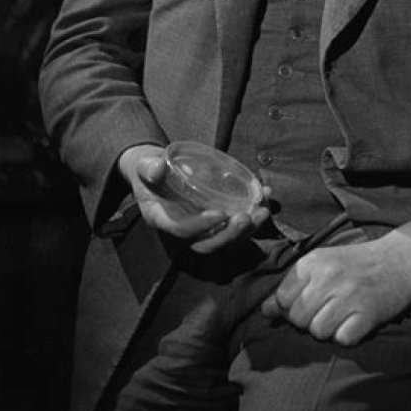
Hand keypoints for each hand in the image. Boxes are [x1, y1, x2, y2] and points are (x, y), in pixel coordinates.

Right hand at [118, 144, 270, 253]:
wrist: (157, 172)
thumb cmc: (150, 170)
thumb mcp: (144, 166)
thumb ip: (149, 167)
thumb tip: (158, 167)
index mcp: (162, 219)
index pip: (181, 230)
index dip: (200, 226)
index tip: (220, 214)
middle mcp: (181, 230)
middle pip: (207, 244)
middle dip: (229, 235)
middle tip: (246, 218)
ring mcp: (200, 228)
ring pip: (224, 239)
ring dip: (246, 230)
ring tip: (263, 211)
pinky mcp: (214, 221)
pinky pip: (233, 225)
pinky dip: (252, 215)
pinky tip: (265, 197)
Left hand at [261, 221, 410, 344]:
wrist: (400, 260)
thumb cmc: (356, 264)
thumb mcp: (322, 262)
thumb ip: (293, 285)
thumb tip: (265, 311)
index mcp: (312, 262)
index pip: (282, 299)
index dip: (290, 307)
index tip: (307, 302)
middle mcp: (328, 278)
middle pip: (298, 319)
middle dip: (308, 320)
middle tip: (327, 309)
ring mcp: (348, 296)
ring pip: (318, 332)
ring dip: (328, 329)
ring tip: (341, 315)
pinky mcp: (367, 315)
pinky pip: (342, 340)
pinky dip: (347, 335)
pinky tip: (355, 321)